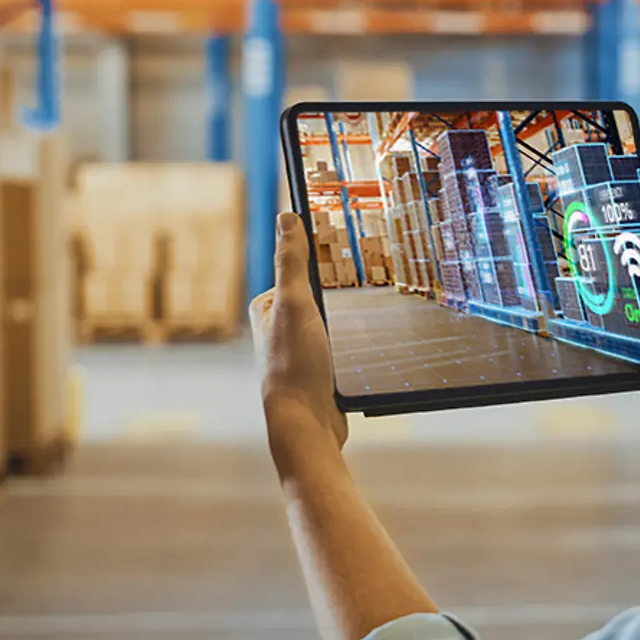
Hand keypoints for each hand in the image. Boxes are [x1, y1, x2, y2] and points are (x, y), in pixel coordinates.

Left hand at [250, 212, 348, 451]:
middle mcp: (280, 328)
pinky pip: (342, 344)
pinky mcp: (319, 370)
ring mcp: (300, 350)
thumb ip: (292, 262)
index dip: (323, 263)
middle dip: (341, 293)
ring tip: (371, 316)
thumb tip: (287, 217)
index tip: (350, 252)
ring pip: (334, 321)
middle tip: (368, 285)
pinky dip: (356, 341)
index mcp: (267, 308)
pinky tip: (371, 344)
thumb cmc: (295, 364)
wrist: (307, 422)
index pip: (300, 271)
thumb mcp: (296, 303)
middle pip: (319, 295)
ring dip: (351, 320)